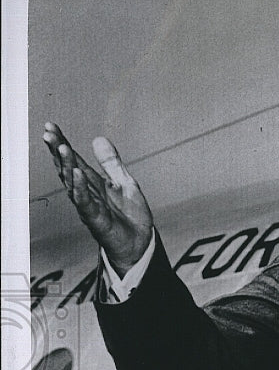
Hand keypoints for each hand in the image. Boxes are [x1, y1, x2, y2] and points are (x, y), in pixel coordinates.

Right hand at [42, 123, 152, 275]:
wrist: (140, 244)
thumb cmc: (130, 216)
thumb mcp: (124, 183)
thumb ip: (111, 163)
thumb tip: (98, 138)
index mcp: (92, 183)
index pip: (74, 160)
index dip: (62, 143)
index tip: (50, 125)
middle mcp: (86, 193)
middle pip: (68, 168)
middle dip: (58, 150)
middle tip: (48, 132)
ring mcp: (89, 206)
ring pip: (73, 183)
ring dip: (67, 165)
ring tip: (61, 147)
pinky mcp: (96, 220)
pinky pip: (85, 203)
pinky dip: (80, 188)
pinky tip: (76, 174)